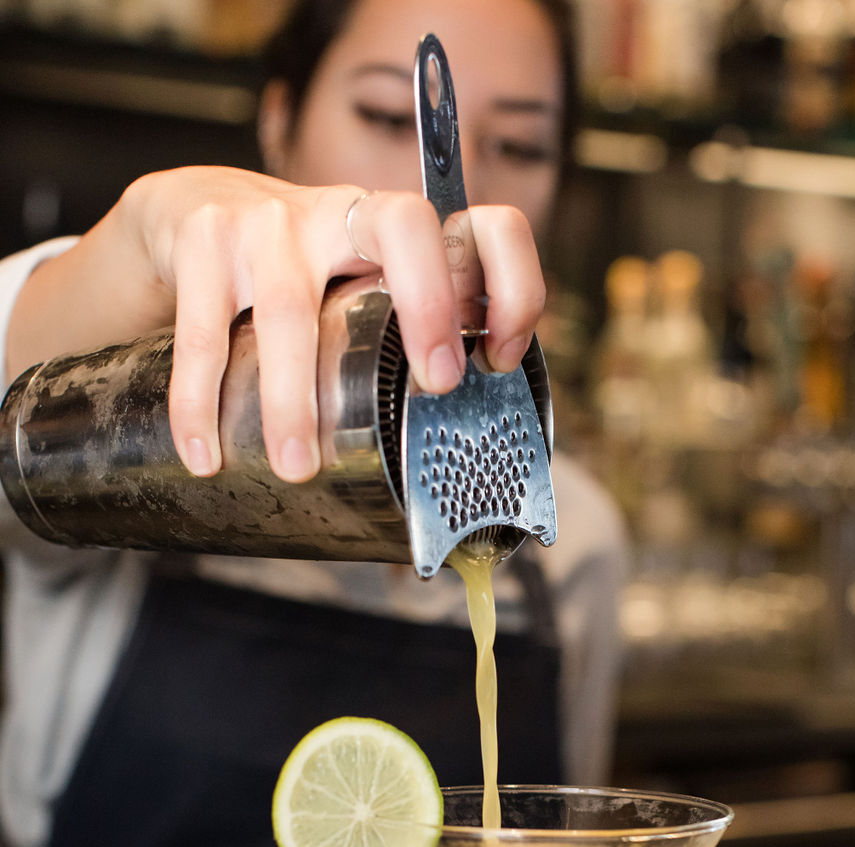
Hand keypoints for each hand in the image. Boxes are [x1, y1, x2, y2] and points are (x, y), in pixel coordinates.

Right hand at [7, 167, 546, 484]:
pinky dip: (199, 402)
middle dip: (429, 303)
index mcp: (397, 236)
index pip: (484, 228)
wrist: (185, 215)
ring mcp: (272, 222)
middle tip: (437, 386)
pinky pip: (202, 333)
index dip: (513, 283)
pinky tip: (203, 454)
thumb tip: (444, 466)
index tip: (501, 357)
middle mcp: (343, 214)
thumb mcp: (354, 297)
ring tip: (297, 467)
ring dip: (294, 398)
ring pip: (291, 309)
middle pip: (405, 226)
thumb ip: (395, 350)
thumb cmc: (293, 280)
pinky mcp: (205, 239)